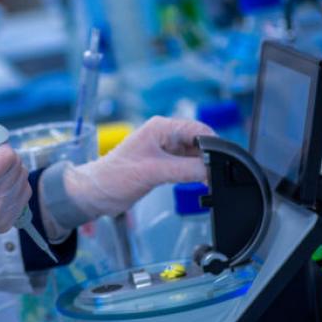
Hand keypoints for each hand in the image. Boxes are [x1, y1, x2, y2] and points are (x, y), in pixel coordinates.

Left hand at [61, 117, 213, 218]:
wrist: (95, 193)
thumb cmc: (114, 177)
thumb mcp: (152, 172)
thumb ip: (184, 170)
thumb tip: (210, 170)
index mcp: (161, 128)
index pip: (198, 129)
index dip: (214, 144)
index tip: (225, 161)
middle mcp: (165, 135)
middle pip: (200, 142)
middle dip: (211, 157)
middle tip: (218, 176)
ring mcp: (165, 150)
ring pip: (195, 155)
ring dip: (204, 167)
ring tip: (210, 182)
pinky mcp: (164, 164)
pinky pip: (187, 166)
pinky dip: (196, 174)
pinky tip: (200, 184)